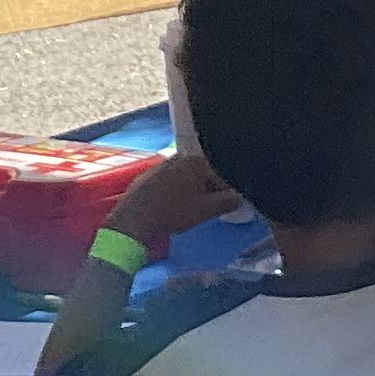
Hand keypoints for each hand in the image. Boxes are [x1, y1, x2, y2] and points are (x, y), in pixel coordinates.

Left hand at [110, 150, 241, 253]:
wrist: (134, 218)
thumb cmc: (172, 212)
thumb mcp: (204, 210)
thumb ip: (226, 202)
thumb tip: (239, 198)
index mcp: (196, 162)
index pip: (220, 176)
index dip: (226, 194)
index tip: (227, 207)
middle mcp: (180, 157)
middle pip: (203, 174)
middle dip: (209, 191)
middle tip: (209, 210)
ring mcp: (163, 164)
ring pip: (187, 178)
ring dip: (193, 191)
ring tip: (192, 209)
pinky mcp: (149, 174)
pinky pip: (171, 181)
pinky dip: (177, 191)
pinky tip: (174, 206)